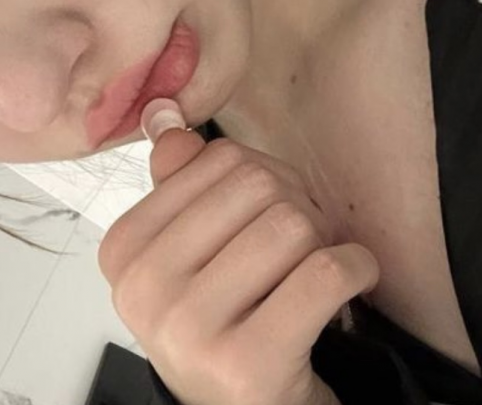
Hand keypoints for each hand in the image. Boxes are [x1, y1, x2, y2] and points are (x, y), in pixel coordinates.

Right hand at [97, 99, 378, 404]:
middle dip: (298, 209)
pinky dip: (356, 269)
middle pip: (259, 186)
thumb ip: (180, 183)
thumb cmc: (223, 324)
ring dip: (323, 245)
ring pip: (293, 225)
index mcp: (124, 248)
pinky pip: (327, 273)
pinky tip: (349, 285)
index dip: (265, 180)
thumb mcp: (191, 251)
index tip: (266, 218)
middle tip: (298, 249)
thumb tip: (166, 116)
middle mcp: (144, 288)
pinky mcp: (246, 364)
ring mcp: (189, 328)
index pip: (219, 160)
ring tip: (311, 275)